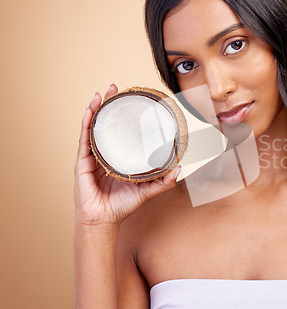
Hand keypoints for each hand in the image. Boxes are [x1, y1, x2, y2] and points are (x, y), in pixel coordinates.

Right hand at [74, 84, 180, 226]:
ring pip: (93, 127)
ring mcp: (92, 156)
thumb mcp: (147, 190)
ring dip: (96, 108)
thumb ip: (164, 181)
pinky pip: (84, 139)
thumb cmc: (122, 206)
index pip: (121, 130)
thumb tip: (181, 168)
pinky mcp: (82, 162)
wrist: (104, 221)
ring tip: (101, 92)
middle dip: (109, 104)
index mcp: (118, 157)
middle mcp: (104, 153)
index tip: (131, 99)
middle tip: (115, 87)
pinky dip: (86, 123)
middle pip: (106, 123)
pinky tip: (89, 110)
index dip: (124, 114)